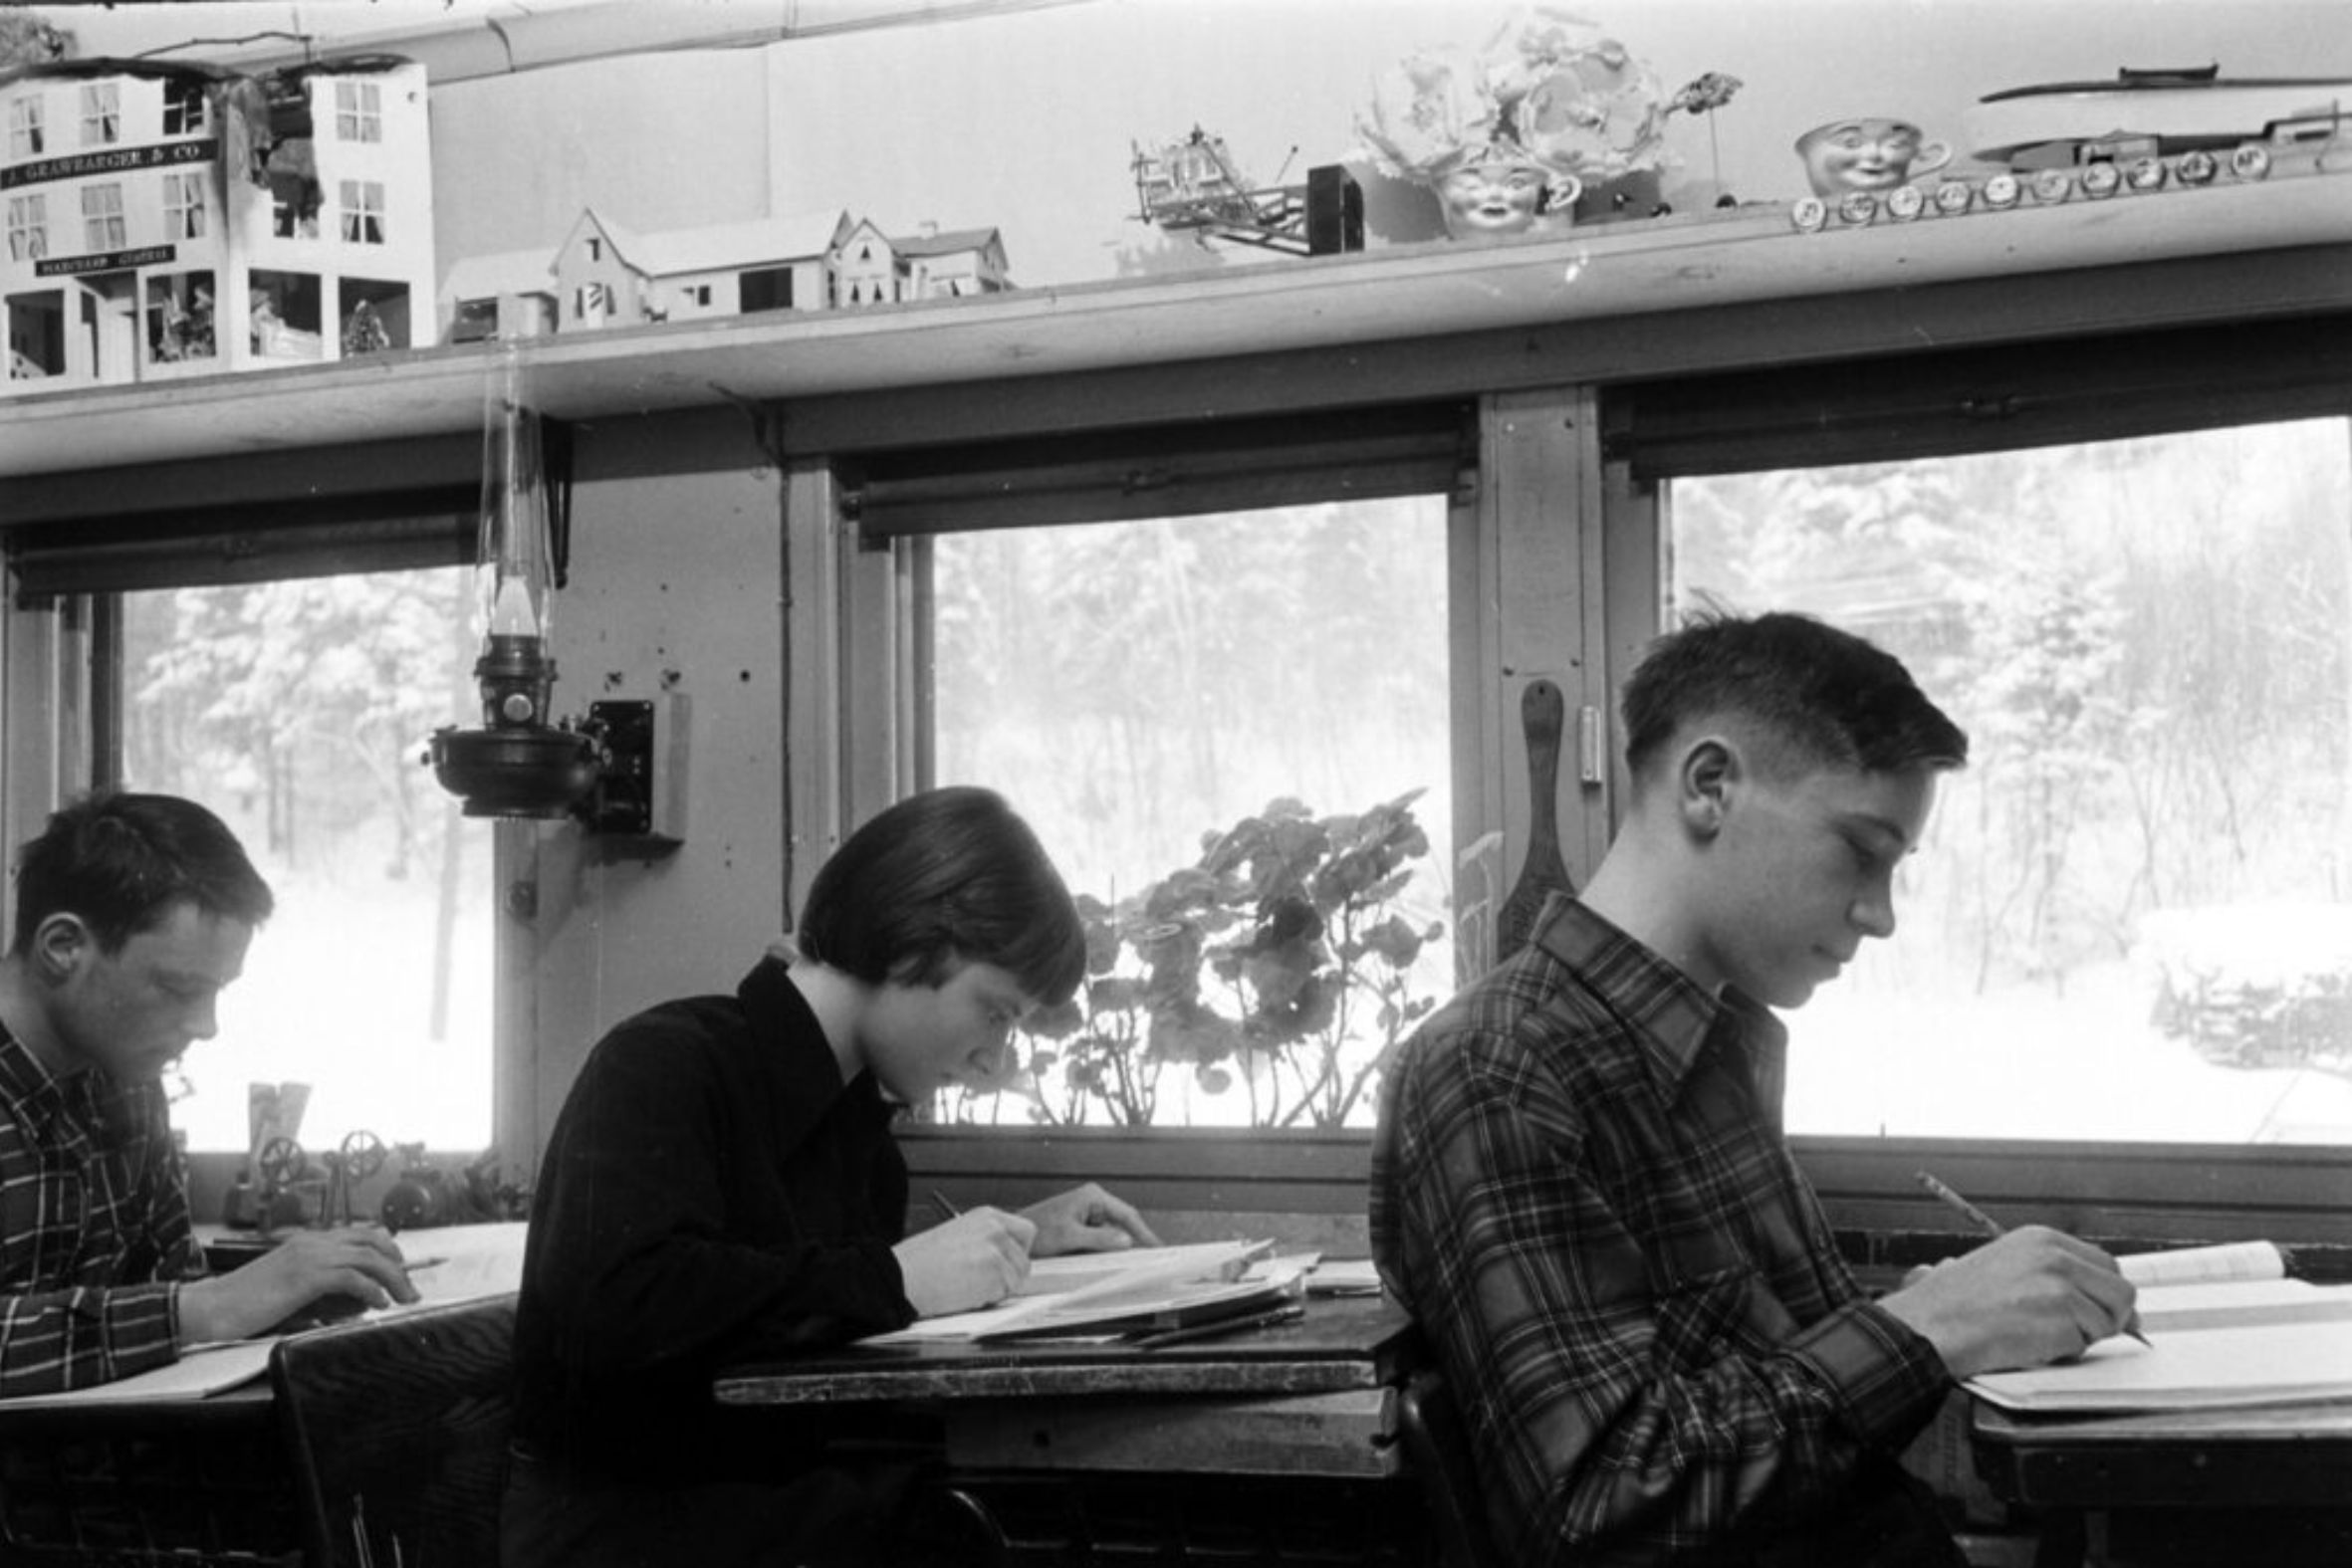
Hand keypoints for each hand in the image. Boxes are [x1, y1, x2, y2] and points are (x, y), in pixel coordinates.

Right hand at [176, 1225, 418, 1345]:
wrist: (211, 1307)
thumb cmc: (246, 1304)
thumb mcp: (292, 1293)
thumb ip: (324, 1293)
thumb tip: (358, 1304)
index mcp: (309, 1242)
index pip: (361, 1235)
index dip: (387, 1251)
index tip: (401, 1272)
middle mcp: (313, 1242)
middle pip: (373, 1240)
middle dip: (398, 1263)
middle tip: (409, 1288)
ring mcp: (309, 1256)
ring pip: (369, 1257)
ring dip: (393, 1278)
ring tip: (404, 1298)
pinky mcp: (305, 1276)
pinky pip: (352, 1278)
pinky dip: (372, 1290)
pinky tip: (378, 1305)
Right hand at [893, 1206, 1037, 1317]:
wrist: (902, 1275)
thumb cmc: (921, 1261)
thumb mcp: (957, 1235)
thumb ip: (985, 1241)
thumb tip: (1007, 1257)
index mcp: (987, 1216)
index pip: (1025, 1231)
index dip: (1017, 1252)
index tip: (1007, 1264)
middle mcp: (996, 1229)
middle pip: (1024, 1260)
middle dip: (1008, 1276)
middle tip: (982, 1282)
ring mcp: (997, 1250)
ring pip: (1016, 1280)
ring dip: (997, 1289)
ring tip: (967, 1285)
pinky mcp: (995, 1273)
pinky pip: (1004, 1294)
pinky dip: (988, 1299)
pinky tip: (965, 1292)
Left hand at [1020, 1182, 1162, 1256]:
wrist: (1017, 1239)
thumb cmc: (1038, 1231)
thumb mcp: (1070, 1237)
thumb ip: (1099, 1238)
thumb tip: (1126, 1240)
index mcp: (1092, 1196)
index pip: (1127, 1215)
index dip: (1144, 1232)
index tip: (1157, 1248)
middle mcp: (1092, 1202)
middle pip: (1123, 1223)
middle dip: (1135, 1240)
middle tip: (1151, 1259)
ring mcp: (1087, 1214)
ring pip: (1113, 1233)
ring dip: (1120, 1247)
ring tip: (1134, 1261)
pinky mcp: (1082, 1226)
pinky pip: (1102, 1238)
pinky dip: (1107, 1249)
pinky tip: (1112, 1260)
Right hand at [1878, 1225, 2137, 1378]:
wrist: (1930, 1324)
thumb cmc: (1956, 1302)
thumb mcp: (2004, 1265)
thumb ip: (2052, 1273)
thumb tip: (2099, 1298)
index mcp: (2041, 1239)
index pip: (2105, 1264)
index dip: (2103, 1293)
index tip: (2097, 1310)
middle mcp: (2056, 1257)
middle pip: (2120, 1291)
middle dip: (2107, 1315)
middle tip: (2078, 1330)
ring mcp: (2061, 1287)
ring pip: (2109, 1322)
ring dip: (2083, 1337)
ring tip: (2041, 1334)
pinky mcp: (2061, 1320)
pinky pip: (2086, 1346)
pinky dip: (2064, 1353)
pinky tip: (2031, 1345)